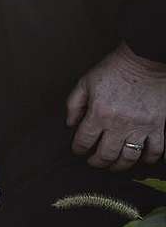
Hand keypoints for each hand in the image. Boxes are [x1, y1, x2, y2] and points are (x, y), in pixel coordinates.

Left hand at [67, 42, 165, 170]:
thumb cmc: (115, 69)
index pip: (84, 141)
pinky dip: (150, 158)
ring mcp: (141, 127)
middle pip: (106, 154)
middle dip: (97, 162)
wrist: (144, 60)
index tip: (78, 151)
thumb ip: (74, 104)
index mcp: (99, 113)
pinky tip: (143, 159)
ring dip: (120, 165)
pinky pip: (157, 150)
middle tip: (94, 162)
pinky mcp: (159, 126)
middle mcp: (120, 124)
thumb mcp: (85, 82)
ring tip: (115, 164)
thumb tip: (70, 124)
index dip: (78, 149)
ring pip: (130, 157)